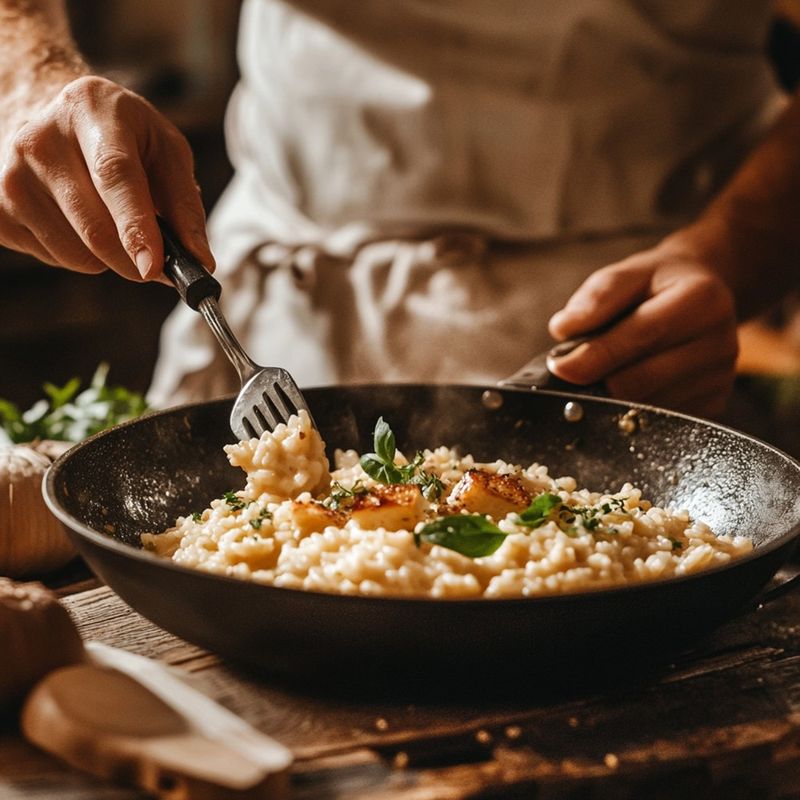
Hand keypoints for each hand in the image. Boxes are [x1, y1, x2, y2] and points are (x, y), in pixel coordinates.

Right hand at [0, 75, 213, 280]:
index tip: (154, 267)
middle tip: (154, 261)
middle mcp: (41, 138)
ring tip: (107, 218)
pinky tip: (75, 220)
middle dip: (135, 260)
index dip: (136, 227)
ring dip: (108, 258)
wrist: (50, 112)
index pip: (115, 175)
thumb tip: (200, 260)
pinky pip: (53, 258)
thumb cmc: (121, 135)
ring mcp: (9, 173)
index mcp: (92, 110)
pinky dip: (78, 255)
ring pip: (76, 253)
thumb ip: (186, 205)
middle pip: (95, 229)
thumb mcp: (165, 150)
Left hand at [546, 239, 738, 417]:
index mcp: (703, 300)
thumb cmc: (656, 286)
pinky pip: (658, 421)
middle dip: (597, 381)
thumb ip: (596, 297)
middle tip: (568, 374)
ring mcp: (721, 380)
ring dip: (611, 398)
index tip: (559, 366)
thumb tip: (563, 329)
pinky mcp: (713, 405)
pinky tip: (621, 389)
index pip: (642, 336)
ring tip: (597, 376)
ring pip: (647, 407)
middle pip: (643, 380)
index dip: (596, 355)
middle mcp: (722, 343)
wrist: (701, 295)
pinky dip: (630, 410)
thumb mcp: (627, 274)